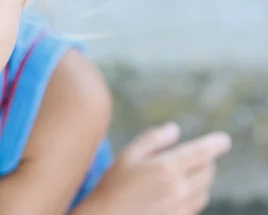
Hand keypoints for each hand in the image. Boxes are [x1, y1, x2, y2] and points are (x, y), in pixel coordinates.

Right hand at [75, 123, 230, 214]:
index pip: (201, 153)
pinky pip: (196, 205)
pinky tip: (180, 191)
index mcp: (166, 168)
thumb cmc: (113, 184)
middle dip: (206, 160)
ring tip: (188, 172)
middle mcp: (178, 189)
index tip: (223, 140)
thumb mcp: (128, 154)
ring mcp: (180, 208)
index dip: (215, 144)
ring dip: (202, 179)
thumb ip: (152, 139)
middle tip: (198, 155)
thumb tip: (174, 129)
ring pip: (204, 190)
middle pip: (207, 172)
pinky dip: (195, 195)